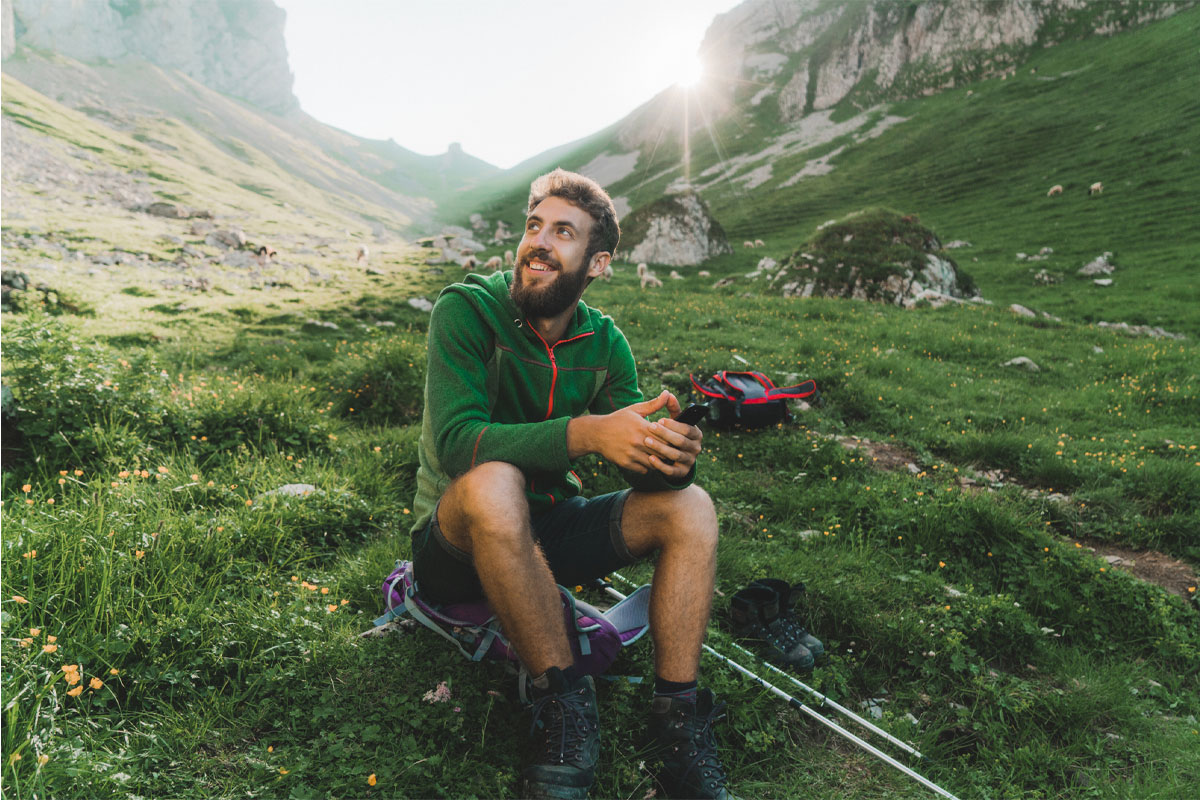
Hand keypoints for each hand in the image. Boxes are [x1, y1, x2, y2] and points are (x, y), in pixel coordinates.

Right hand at [570, 391, 696, 475]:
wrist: (596, 433)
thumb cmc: (618, 420)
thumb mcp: (635, 410)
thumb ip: (653, 404)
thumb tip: (667, 393)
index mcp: (642, 427)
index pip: (666, 437)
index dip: (671, 439)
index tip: (673, 439)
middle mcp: (637, 441)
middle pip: (662, 451)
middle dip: (667, 451)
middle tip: (671, 450)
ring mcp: (631, 453)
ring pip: (654, 462)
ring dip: (658, 460)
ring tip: (659, 456)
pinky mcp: (626, 463)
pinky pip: (644, 469)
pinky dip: (647, 467)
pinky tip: (647, 460)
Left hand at [642, 396, 702, 477]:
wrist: (673, 456)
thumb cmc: (672, 433)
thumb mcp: (674, 421)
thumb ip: (672, 408)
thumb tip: (668, 394)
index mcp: (696, 434)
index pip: (687, 429)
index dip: (673, 425)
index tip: (659, 420)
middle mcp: (696, 448)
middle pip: (680, 441)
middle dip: (665, 434)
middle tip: (650, 427)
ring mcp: (690, 461)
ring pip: (675, 455)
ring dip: (660, 448)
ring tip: (646, 441)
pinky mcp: (681, 473)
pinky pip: (671, 470)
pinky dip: (660, 465)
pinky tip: (650, 458)